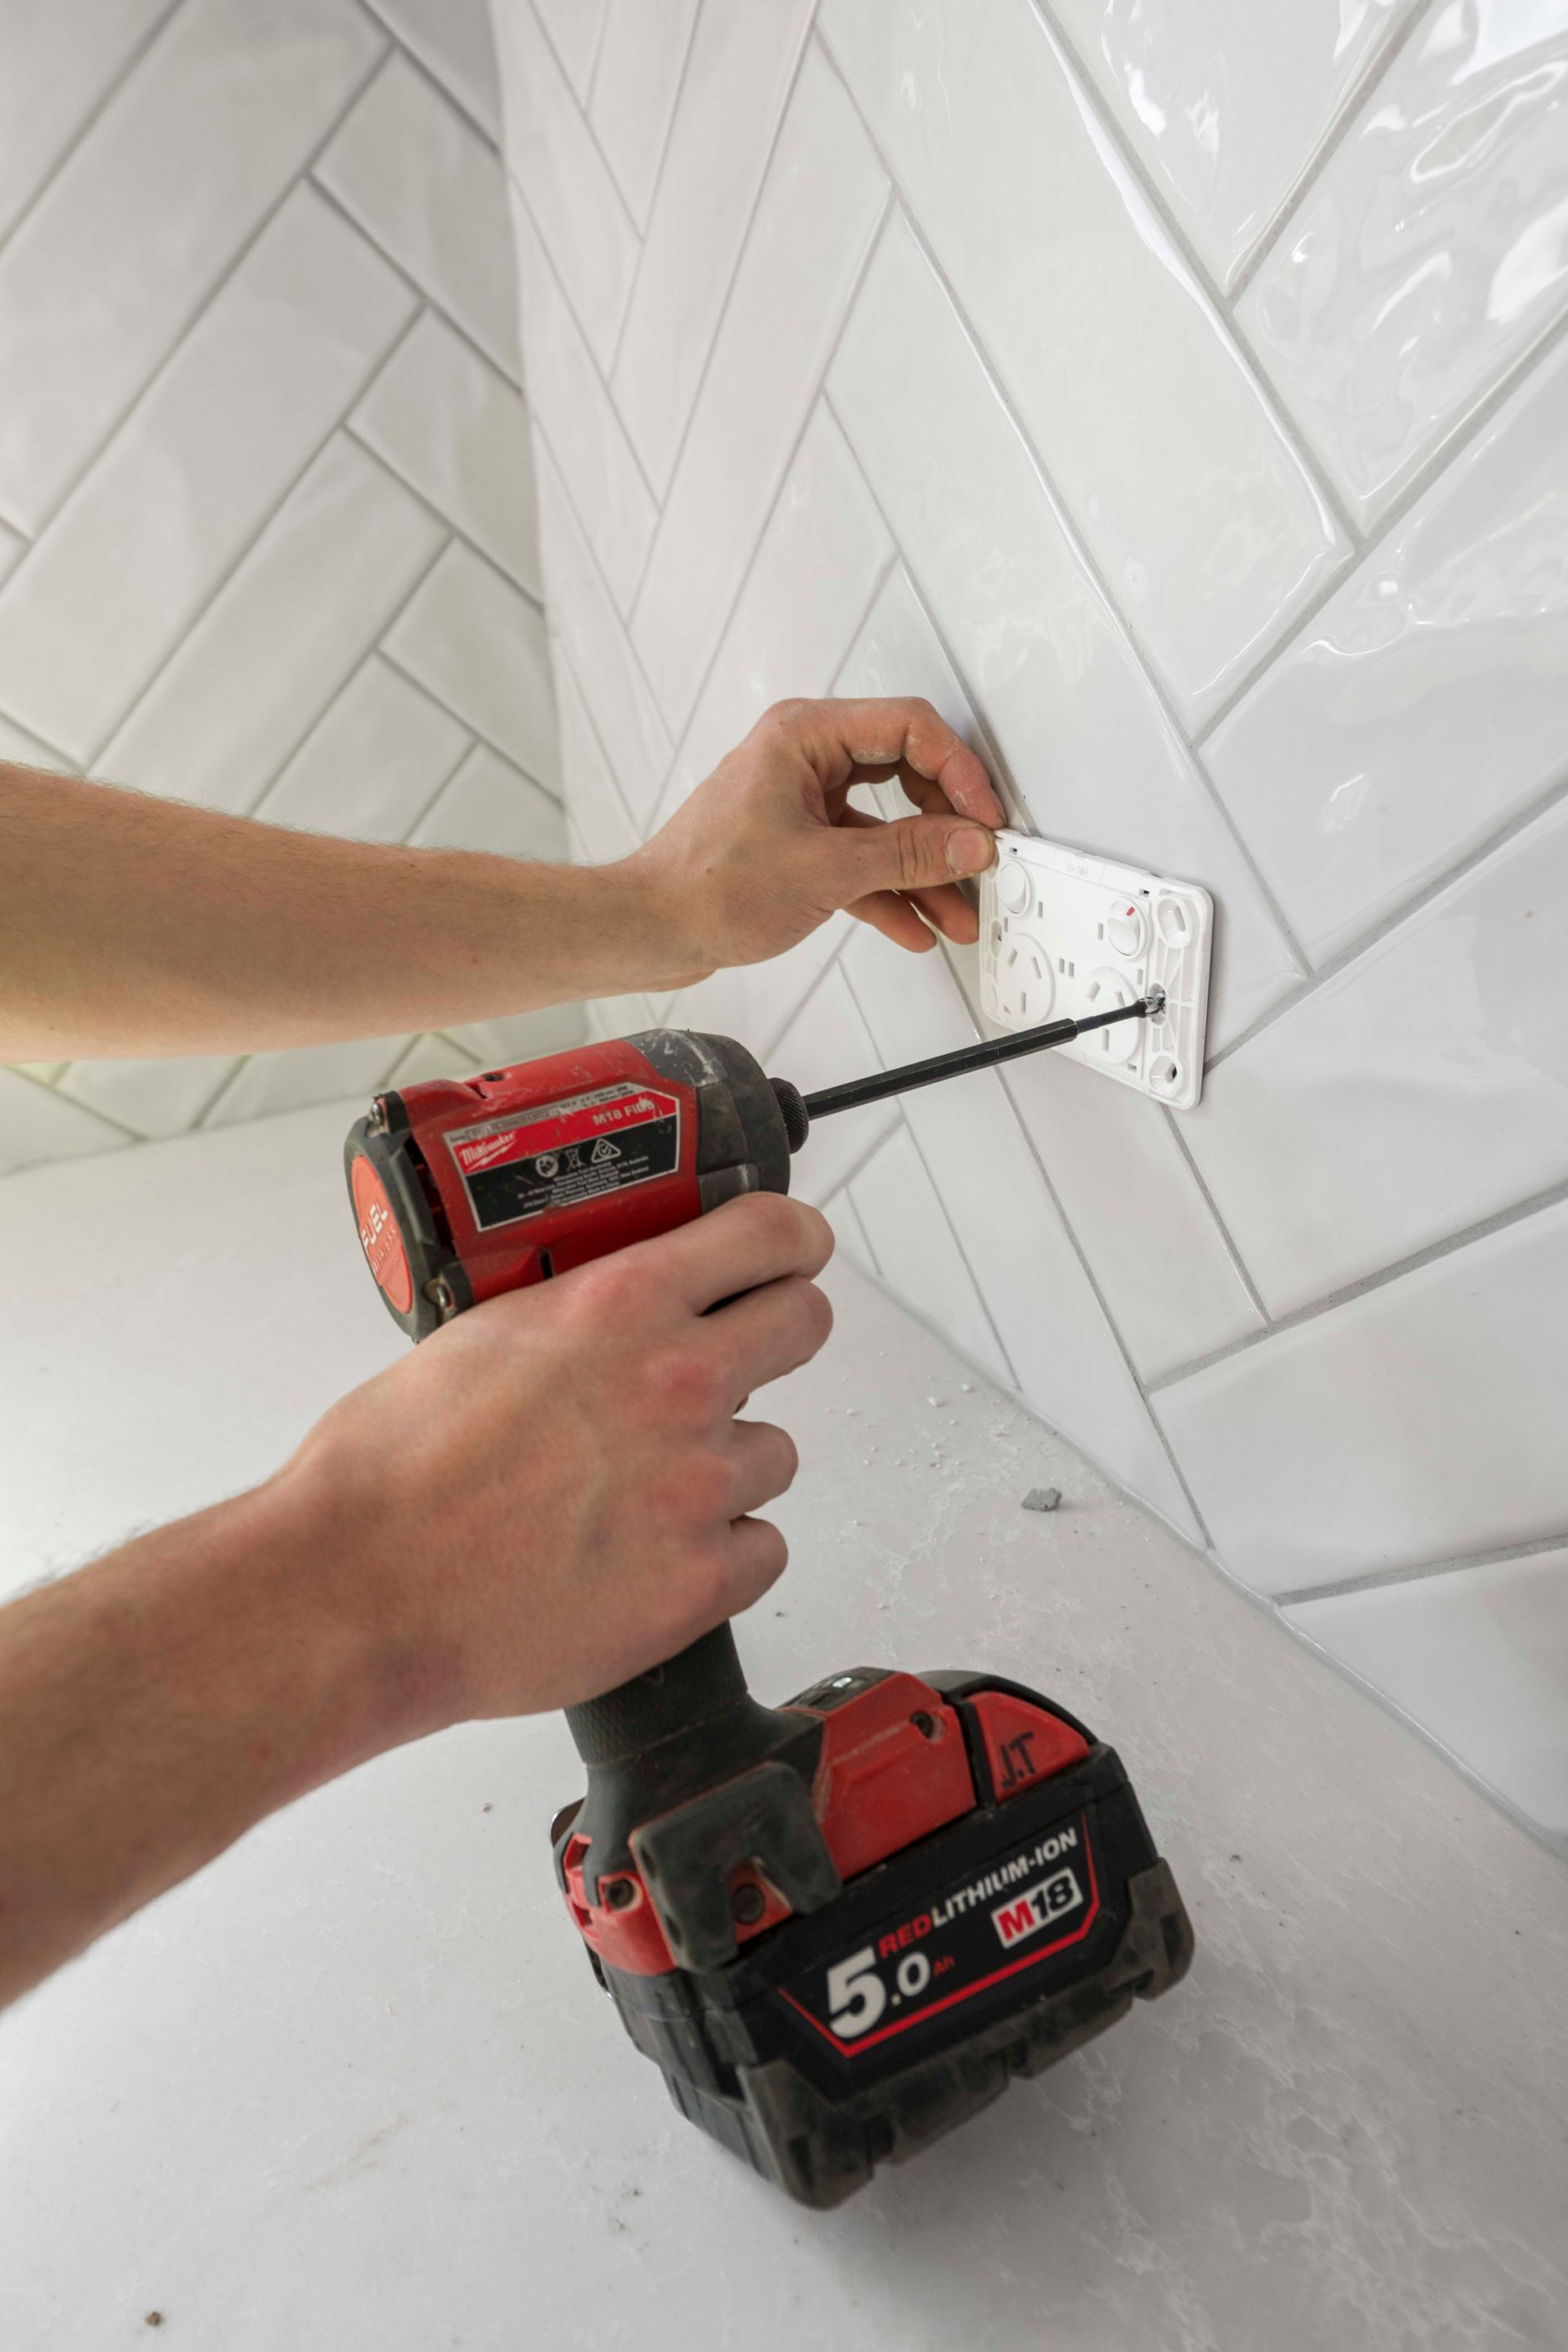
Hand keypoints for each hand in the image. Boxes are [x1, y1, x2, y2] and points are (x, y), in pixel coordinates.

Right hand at [285, 1193, 833, 1726]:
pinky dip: (721, 1555)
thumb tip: (613, 1317)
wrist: (360, 1591)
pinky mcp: (700, 1582)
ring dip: (728, 1464)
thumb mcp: (483, 1334)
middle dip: (777, 1333)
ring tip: (645, 1490)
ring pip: (776, 1451)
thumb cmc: (388, 1474)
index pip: (769, 1234)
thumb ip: (578, 1316)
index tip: (792, 1251)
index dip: (792, 1240)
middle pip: (804, 1323)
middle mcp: (677, 1384)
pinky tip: (653, 1557)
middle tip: (739, 1359)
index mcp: (620, 1305)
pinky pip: (761, 1549)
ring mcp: (698, 1486)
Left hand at [625, 697, 1004, 983]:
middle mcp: (804, 757)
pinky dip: (888, 892)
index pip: (910, 729)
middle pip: (906, 775)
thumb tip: (968, 843)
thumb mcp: (825, 870)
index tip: (984, 819)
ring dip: (923, 872)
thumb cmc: (704, 886)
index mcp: (805, 734)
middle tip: (978, 860)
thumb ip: (907, 855)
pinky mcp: (797, 845)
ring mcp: (801, 801)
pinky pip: (859, 860)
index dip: (959, 772)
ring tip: (958, 911)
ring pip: (885, 827)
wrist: (651, 929)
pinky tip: (916, 926)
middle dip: (945, 827)